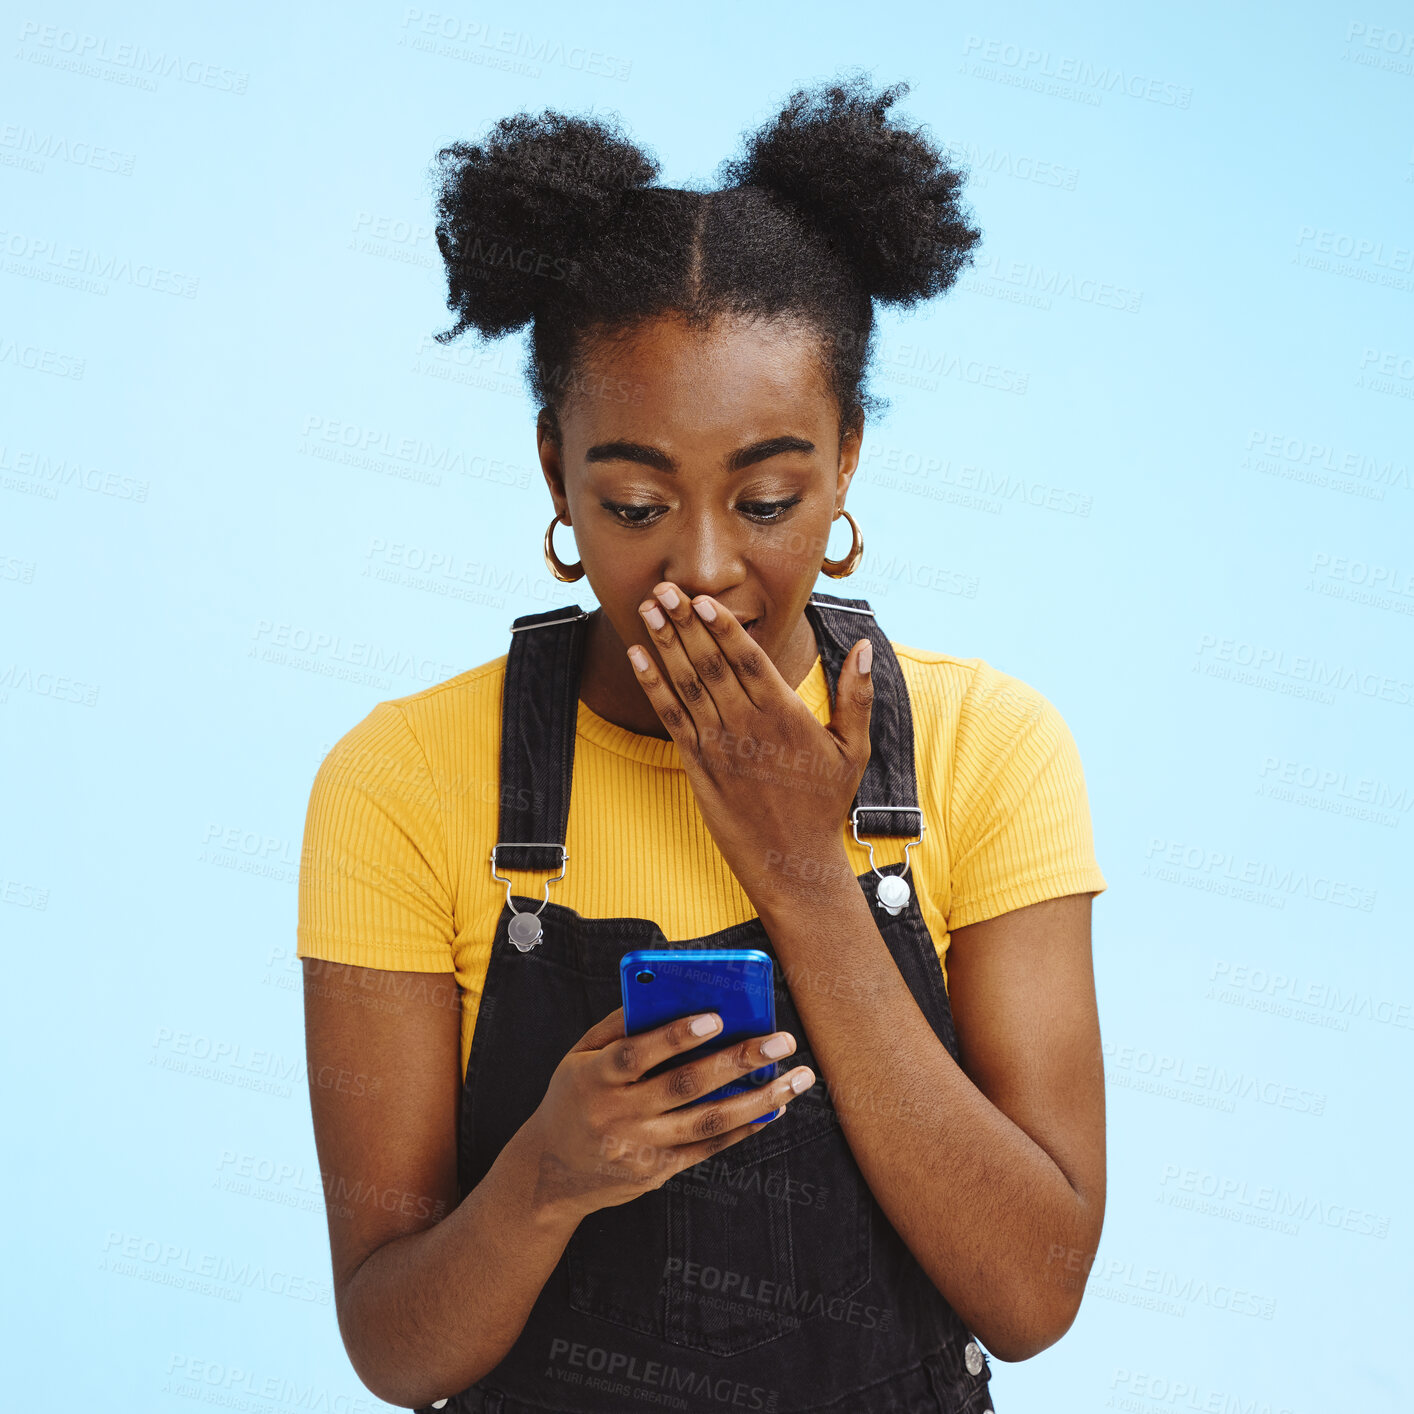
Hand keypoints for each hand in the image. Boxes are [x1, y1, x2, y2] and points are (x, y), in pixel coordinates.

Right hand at [522, 1006, 814, 1222]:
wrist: (550, 1172)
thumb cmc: (575, 1096)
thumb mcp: (580, 1055)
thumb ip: (620, 1025)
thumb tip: (668, 992)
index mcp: (594, 1078)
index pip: (636, 1055)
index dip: (674, 1036)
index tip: (717, 1017)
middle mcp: (618, 1115)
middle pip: (685, 1086)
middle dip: (739, 1061)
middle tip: (783, 1040)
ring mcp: (640, 1148)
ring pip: (708, 1121)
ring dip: (759, 1099)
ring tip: (797, 1079)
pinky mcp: (657, 1171)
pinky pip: (708, 1148)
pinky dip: (744, 1127)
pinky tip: (772, 1108)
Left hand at [627, 581, 872, 909]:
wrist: (792, 860)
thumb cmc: (825, 802)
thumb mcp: (854, 749)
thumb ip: (857, 696)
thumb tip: (865, 646)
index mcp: (784, 714)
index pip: (749, 659)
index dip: (724, 626)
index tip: (704, 598)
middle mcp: (747, 724)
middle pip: (710, 662)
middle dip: (685, 622)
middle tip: (664, 587)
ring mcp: (718, 744)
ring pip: (687, 683)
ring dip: (664, 643)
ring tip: (648, 608)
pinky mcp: (697, 763)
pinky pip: (670, 716)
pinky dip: (652, 684)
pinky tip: (637, 656)